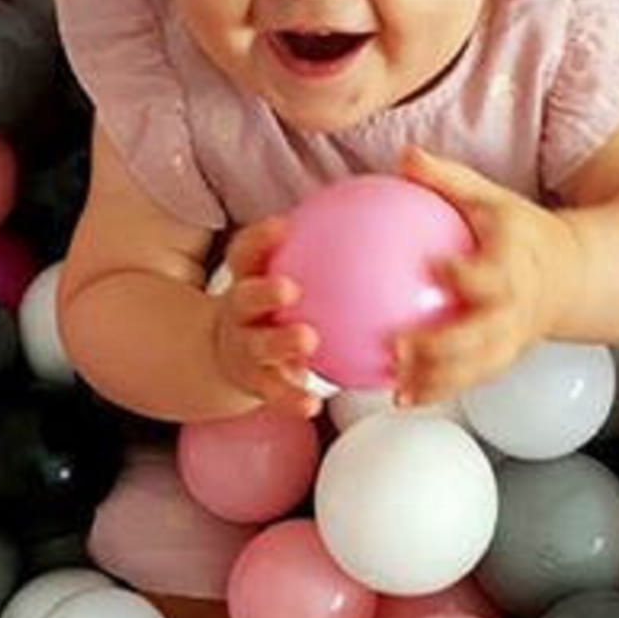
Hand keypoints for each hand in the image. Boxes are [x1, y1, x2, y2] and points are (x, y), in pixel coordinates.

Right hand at [210, 216, 322, 418]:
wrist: (235, 352)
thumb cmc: (280, 303)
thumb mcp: (291, 272)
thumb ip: (330, 247)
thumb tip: (383, 212)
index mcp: (250, 277)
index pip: (248, 252)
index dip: (261, 239)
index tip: (283, 226)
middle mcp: (242, 310)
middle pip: (245, 297)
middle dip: (264, 291)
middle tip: (290, 288)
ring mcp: (246, 347)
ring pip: (258, 346)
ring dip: (280, 343)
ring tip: (306, 340)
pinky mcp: (257, 381)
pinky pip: (274, 391)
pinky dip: (290, 398)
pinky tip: (312, 405)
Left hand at [393, 146, 562, 405]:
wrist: (570, 273)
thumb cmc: (518, 231)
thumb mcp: (490, 197)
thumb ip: (447, 179)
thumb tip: (405, 157)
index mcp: (514, 264)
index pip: (493, 272)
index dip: (468, 274)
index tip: (435, 266)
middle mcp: (516, 308)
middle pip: (482, 334)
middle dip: (443, 347)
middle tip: (399, 347)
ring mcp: (512, 339)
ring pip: (477, 368)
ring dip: (438, 381)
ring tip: (397, 389)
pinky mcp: (504, 359)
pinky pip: (471, 380)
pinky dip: (438, 391)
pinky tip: (400, 398)